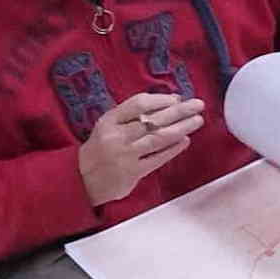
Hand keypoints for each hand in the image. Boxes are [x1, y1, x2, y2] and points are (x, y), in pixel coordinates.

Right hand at [79, 88, 206, 206]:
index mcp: (109, 120)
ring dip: (181, 128)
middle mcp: (117, 136)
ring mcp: (125, 155)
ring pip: (157, 138)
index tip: (178, 99)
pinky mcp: (132, 173)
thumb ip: (134, 114)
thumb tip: (171, 100)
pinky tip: (185, 141)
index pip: (138, 104)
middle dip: (178, 112)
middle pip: (152, 120)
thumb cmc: (100, 148)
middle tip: (197, 105)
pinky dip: (172, 149)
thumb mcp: (109, 125)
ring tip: (197, 121)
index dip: (160, 100)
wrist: (82, 179)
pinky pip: (156, 159)